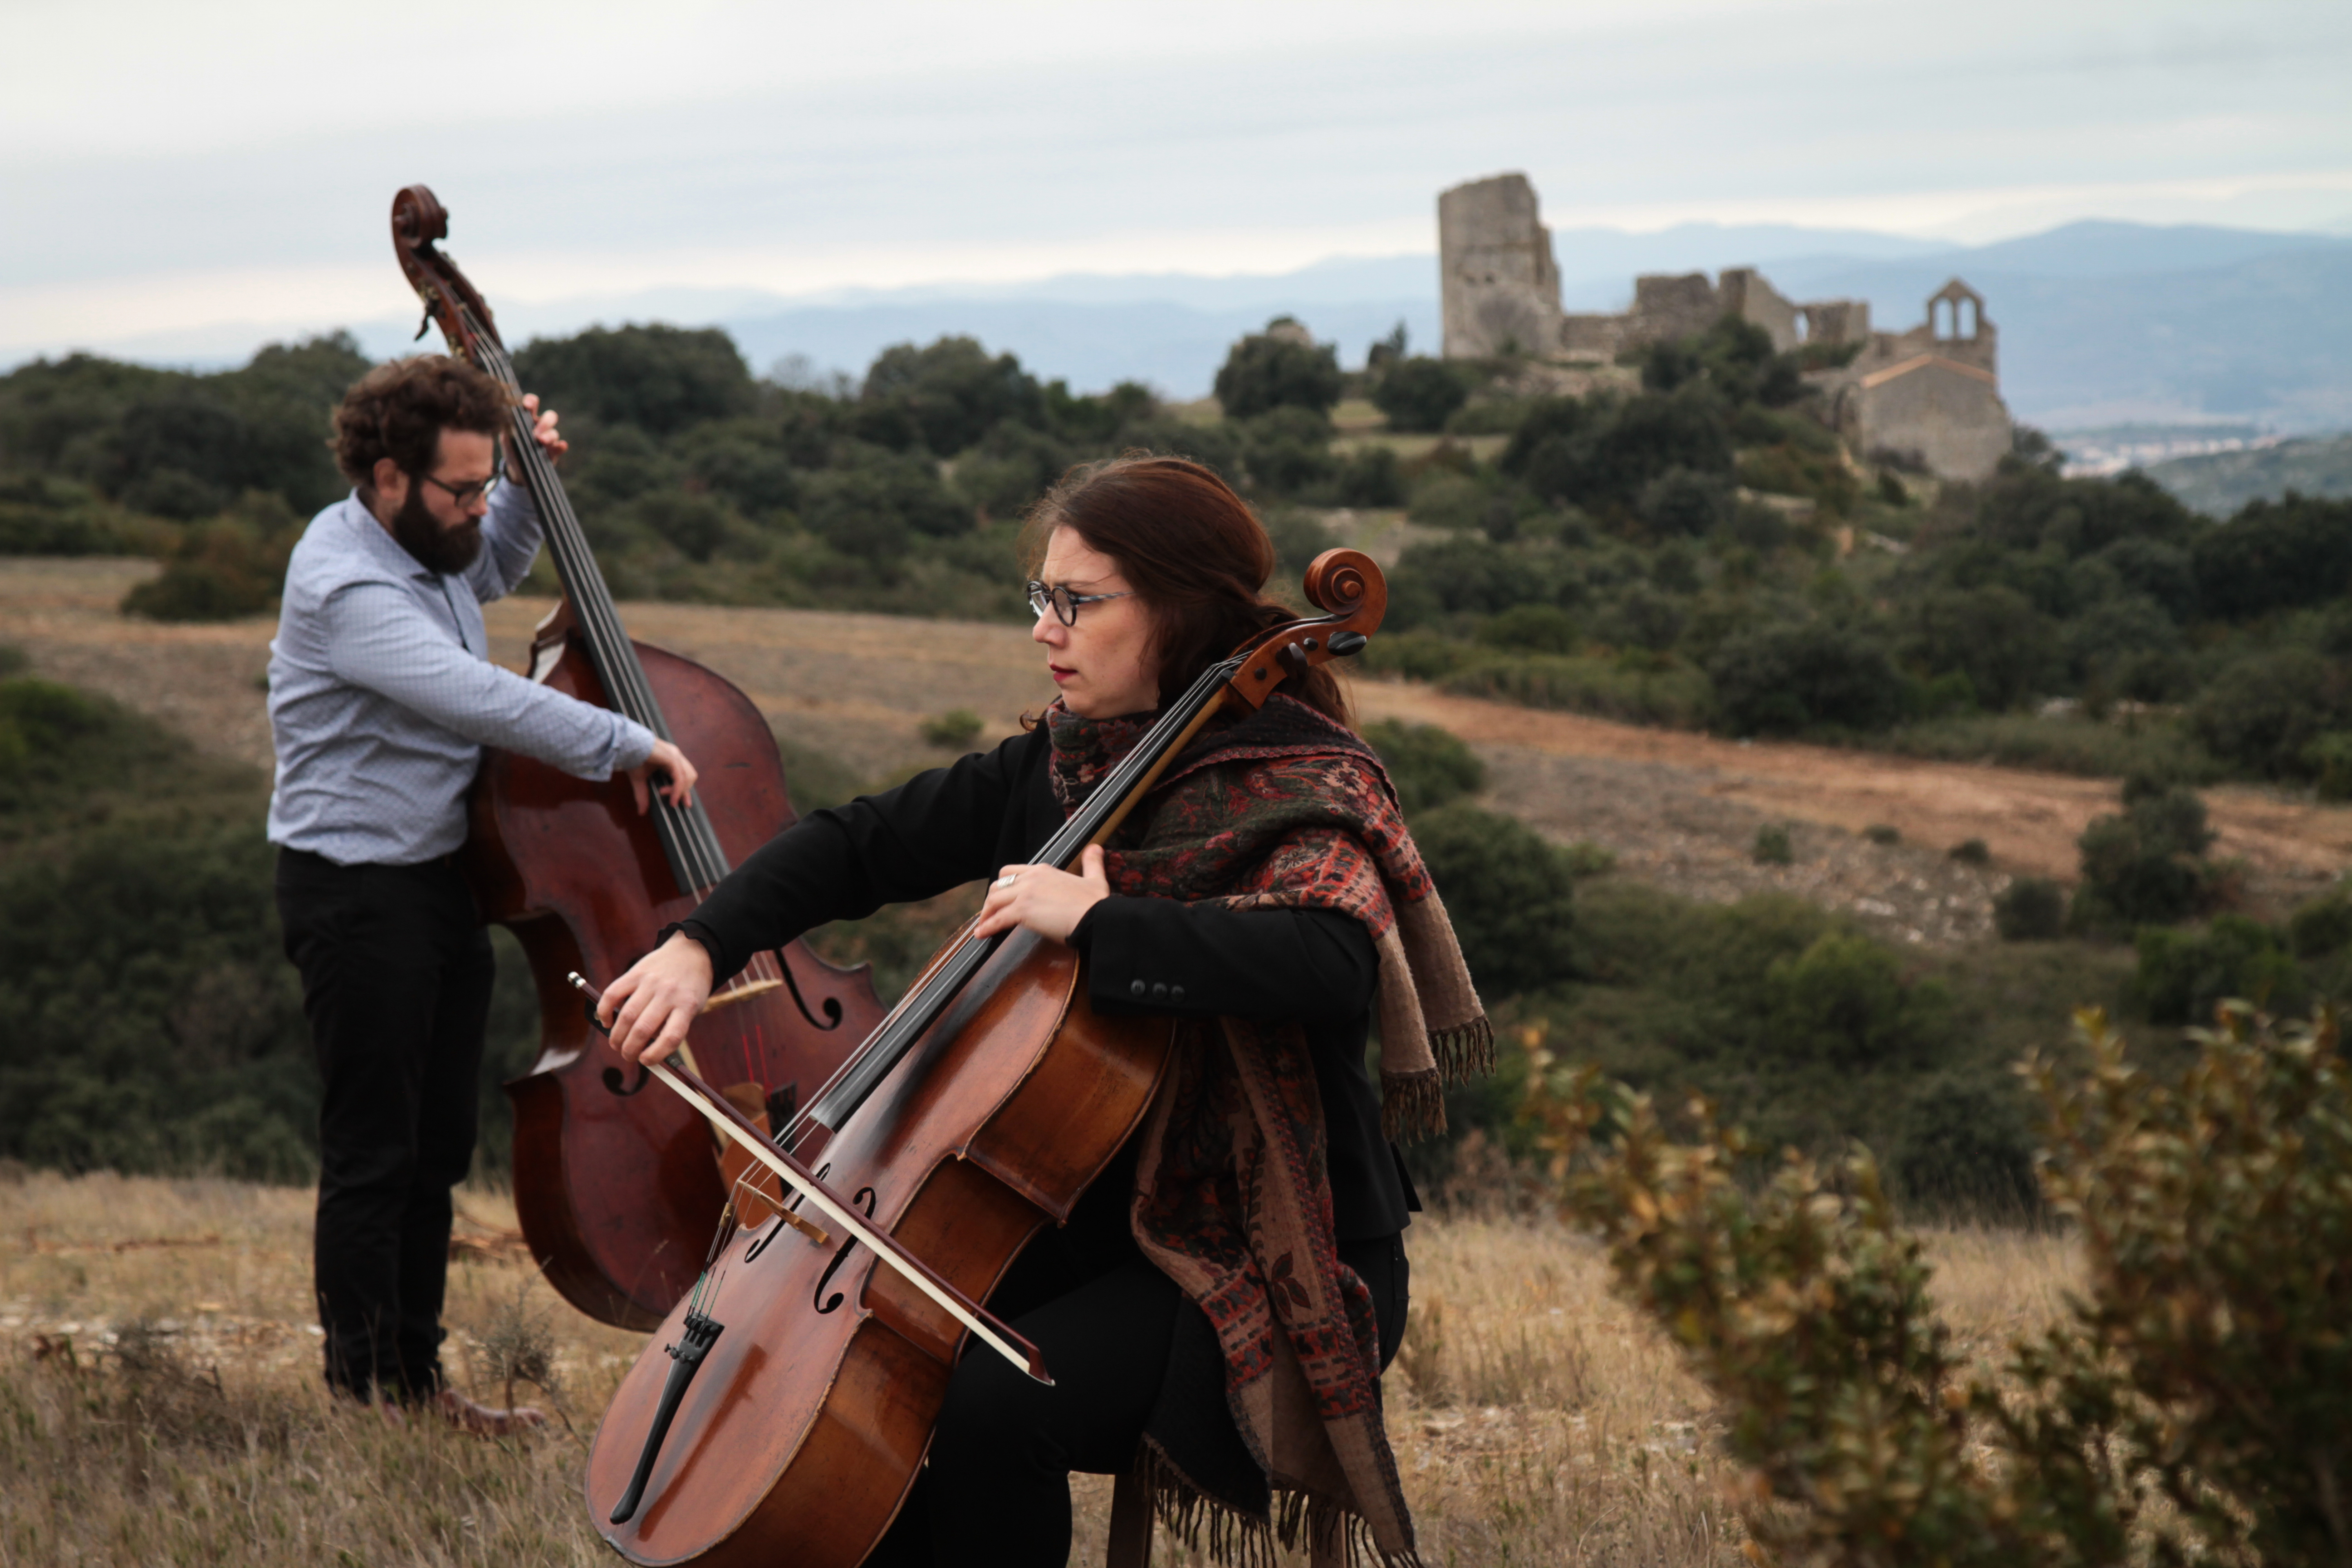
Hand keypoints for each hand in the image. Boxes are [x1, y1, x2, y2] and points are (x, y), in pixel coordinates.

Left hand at [509, 392, 566, 475]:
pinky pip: (560, 446)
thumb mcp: (506, 437)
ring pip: (554, 432)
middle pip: (550, 416)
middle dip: (545, 423)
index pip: (532, 403)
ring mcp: (549, 438)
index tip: (527, 406)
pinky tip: (560, 446)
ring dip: (549, 436)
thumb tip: (507, 419)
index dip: (531, 401)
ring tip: (541, 442)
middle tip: (536, 433)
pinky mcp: (554, 451)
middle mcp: (541, 426)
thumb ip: (508, 427)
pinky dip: (561, 446)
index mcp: (528, 418)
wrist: (516, 469)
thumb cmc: (511, 448)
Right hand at [602, 932, 714, 1065]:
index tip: (645, 1061)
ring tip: (616, 1045)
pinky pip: (613, 993)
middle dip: (630, 1049)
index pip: (671, 1037)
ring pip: (626, 1016)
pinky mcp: (636, 972)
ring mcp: (651, 982)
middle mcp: (668, 993)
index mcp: (687, 1005)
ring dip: (617, 1036)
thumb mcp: (692, 1008)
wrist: (693, 951)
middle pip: (643, 1029)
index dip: (656, 1055)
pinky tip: (607, 1022)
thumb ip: (671, 1027)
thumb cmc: (690, 988)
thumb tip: (645, 1053)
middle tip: (627, 1055)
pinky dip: (604, 1011)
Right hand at [628, 739, 697, 812]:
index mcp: (670, 758)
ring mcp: (675, 755)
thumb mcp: (639, 780)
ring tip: (669, 800)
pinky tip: (671, 799)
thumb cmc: (632, 759)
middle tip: (675, 803)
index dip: (685, 790)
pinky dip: (677, 790)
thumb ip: (643, 795)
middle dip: (685, 792)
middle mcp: (675, 755)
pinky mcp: (671, 758)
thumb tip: (641, 813)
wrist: (625, 746)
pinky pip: (680, 778)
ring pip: (688, 777)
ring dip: (680, 792)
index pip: (684, 776)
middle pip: (690, 776)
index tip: (685, 804)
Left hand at [973, 844, 1109, 943]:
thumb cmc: (1096, 904)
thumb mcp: (1095, 879)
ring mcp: (1025, 893)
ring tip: (983, 926)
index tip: (1003, 899)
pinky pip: (997, 919)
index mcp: (1044, 871)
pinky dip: (987, 927)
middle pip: (998, 885)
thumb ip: (1092, 863)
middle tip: (991, 914)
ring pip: (994, 900)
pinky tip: (982, 934)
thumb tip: (1095, 847)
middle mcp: (1031, 878)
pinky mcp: (1022, 910)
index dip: (1004, 886)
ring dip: (986, 914)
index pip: (1012, 872)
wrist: (1096, 918)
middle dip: (991, 900)